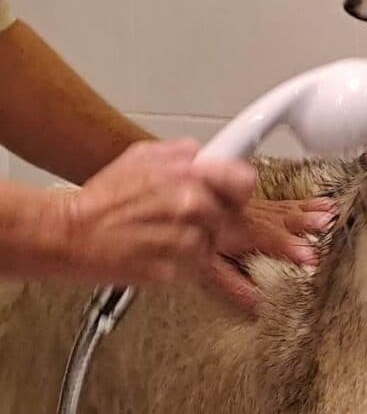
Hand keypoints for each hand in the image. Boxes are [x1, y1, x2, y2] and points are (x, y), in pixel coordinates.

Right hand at [55, 139, 254, 286]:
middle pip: (233, 218)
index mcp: (187, 173)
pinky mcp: (174, 270)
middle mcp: (192, 205)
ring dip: (197, 243)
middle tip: (183, 220)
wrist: (65, 235)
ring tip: (163, 236)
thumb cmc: (100, 200)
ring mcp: (185, 240)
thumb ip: (181, 153)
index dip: (236, 190)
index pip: (244, 181)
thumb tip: (207, 154)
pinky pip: (195, 268)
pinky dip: (182, 263)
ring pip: (214, 245)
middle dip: (215, 220)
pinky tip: (156, 252)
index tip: (228, 195)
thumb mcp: (140, 157)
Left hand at [205, 197, 334, 312]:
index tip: (309, 257)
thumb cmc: (201, 246)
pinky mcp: (269, 206)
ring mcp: (263, 210)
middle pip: (283, 220)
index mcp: (239, 234)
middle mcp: (254, 219)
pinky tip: (330, 205)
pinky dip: (313, 204)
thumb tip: (258, 306)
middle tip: (327, 226)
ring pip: (291, 210)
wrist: (193, 214)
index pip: (268, 240)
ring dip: (314, 213)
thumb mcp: (208, 269)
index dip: (289, 247)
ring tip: (333, 214)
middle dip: (306, 224)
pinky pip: (292, 204)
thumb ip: (233, 285)